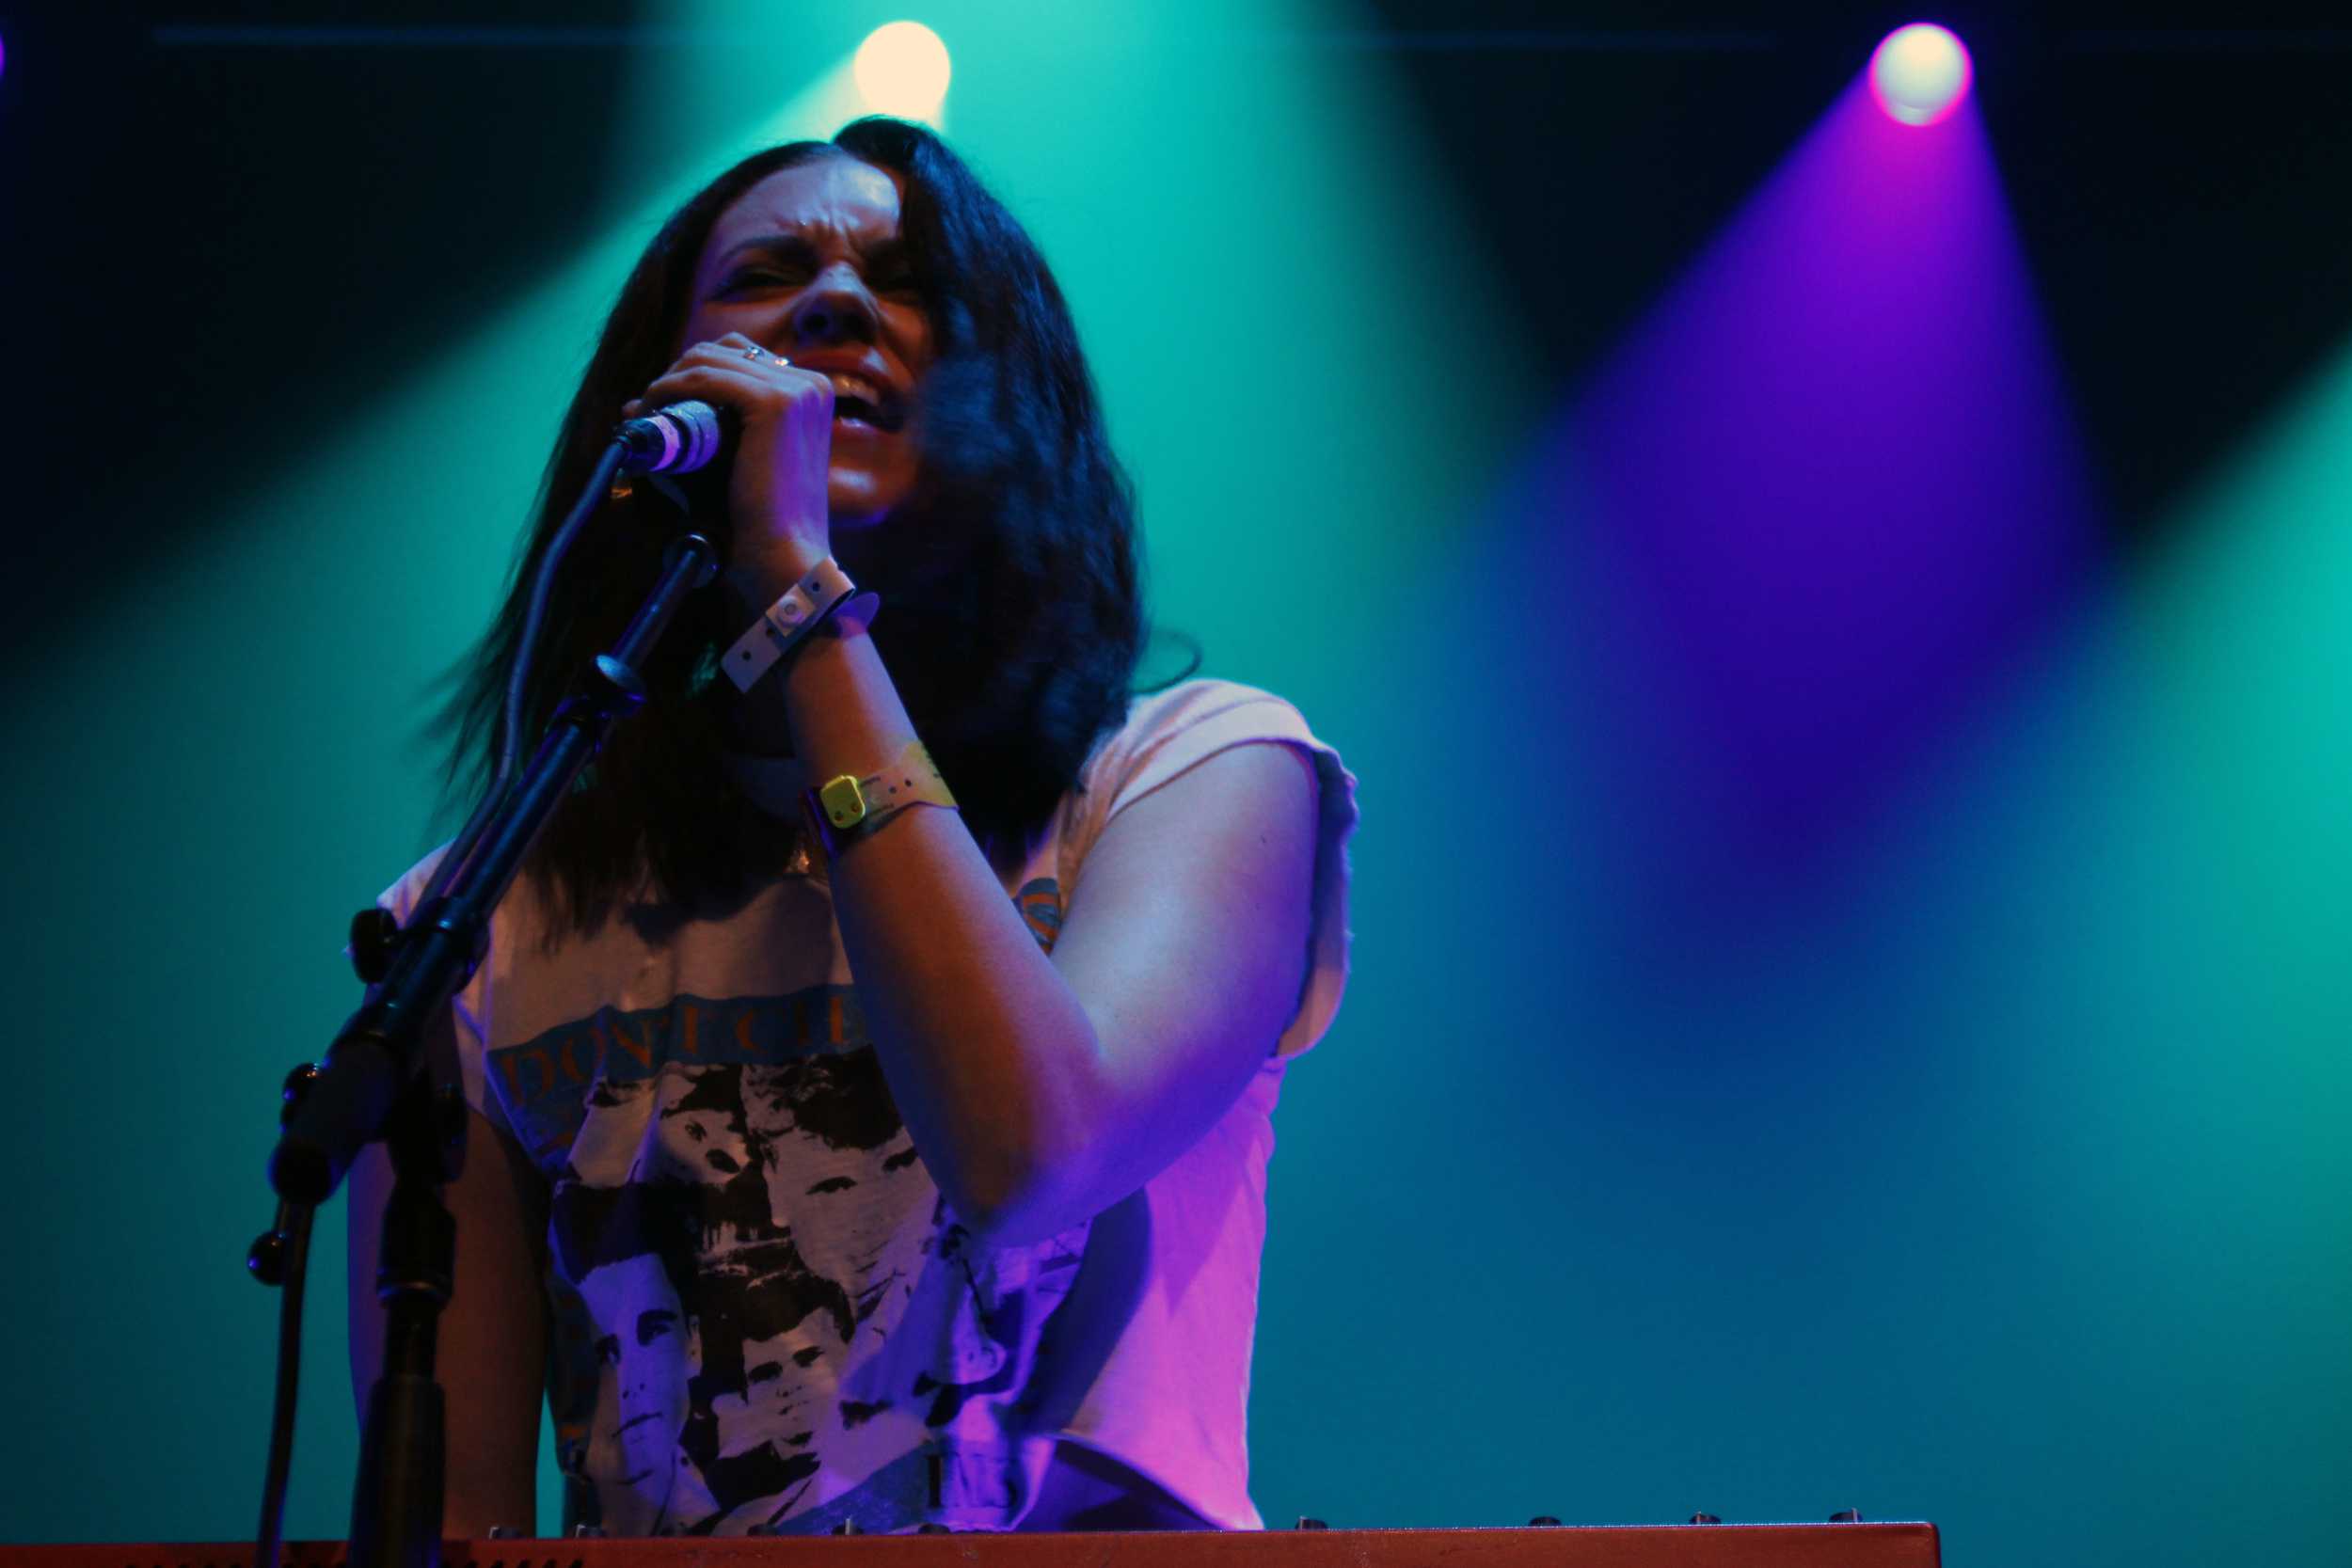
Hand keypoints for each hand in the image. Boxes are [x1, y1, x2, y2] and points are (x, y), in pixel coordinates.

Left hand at [624, 331, 834, 598]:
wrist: (781, 559)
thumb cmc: (752, 520)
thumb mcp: (725, 460)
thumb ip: (691, 427)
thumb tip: (633, 403)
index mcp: (809, 395)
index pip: (739, 357)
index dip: (691, 374)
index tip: (660, 407)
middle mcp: (810, 384)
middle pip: (721, 351)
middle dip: (677, 375)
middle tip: (645, 411)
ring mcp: (797, 390)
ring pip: (708, 359)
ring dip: (667, 381)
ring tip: (644, 416)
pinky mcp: (776, 403)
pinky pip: (704, 377)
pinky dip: (670, 389)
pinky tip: (652, 412)